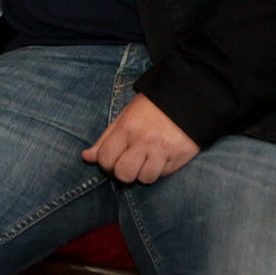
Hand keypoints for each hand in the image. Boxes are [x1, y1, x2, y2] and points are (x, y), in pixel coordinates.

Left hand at [82, 93, 198, 183]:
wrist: (189, 97)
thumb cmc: (153, 106)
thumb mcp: (126, 115)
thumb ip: (106, 138)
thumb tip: (86, 157)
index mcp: (127, 127)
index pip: (105, 158)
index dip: (106, 162)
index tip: (114, 156)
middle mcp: (144, 141)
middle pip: (123, 174)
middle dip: (124, 171)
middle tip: (130, 161)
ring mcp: (162, 151)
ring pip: (144, 179)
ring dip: (144, 172)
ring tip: (148, 158)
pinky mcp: (178, 158)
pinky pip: (163, 175)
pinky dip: (160, 170)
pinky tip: (161, 156)